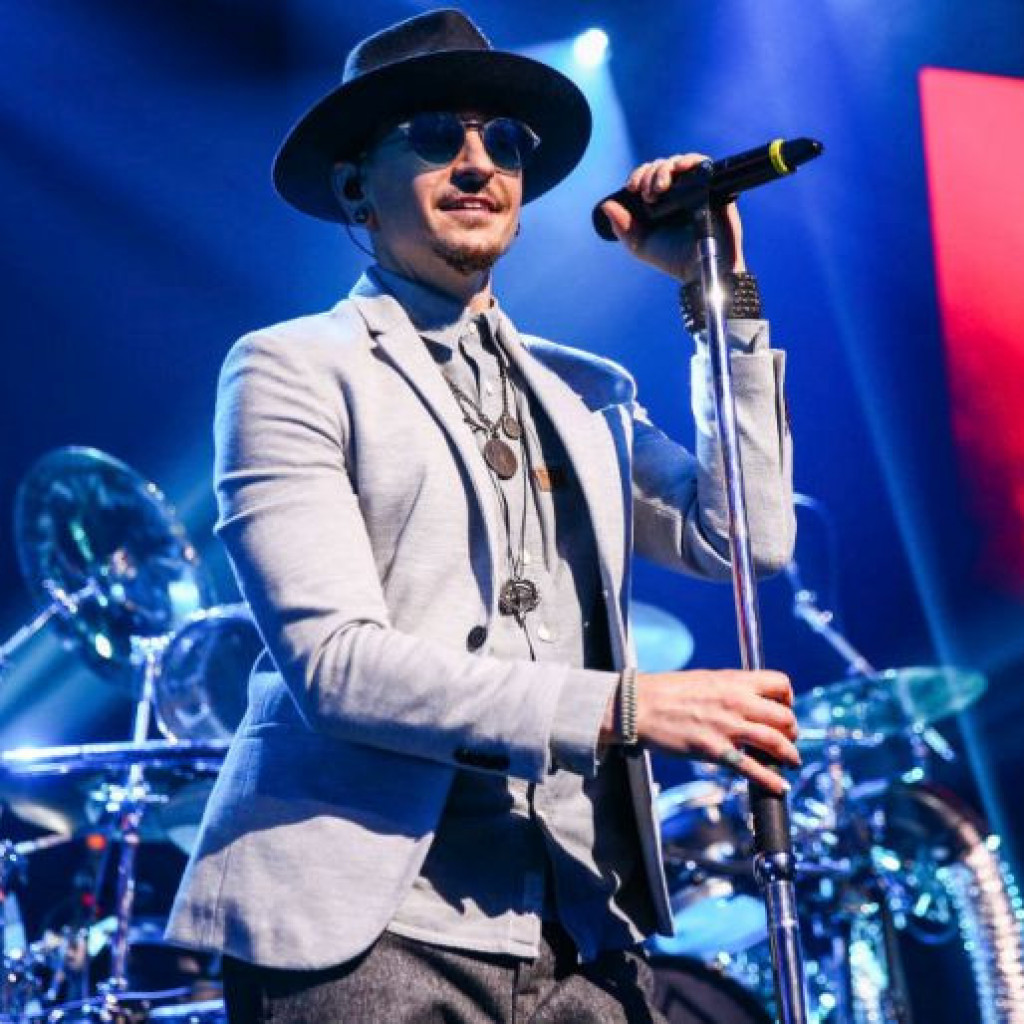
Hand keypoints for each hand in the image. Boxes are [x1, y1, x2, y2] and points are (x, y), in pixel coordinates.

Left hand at [600, 153, 745, 283]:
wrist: (699, 267)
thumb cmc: (672, 259)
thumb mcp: (641, 245)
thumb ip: (623, 227)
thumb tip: (606, 205)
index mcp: (660, 202)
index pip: (648, 176)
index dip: (638, 175)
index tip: (632, 187)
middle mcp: (678, 193)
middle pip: (662, 166)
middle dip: (650, 173)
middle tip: (648, 193)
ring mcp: (695, 189)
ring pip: (678, 163)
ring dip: (665, 168)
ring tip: (660, 187)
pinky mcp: (714, 187)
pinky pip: (703, 163)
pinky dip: (690, 160)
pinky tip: (680, 168)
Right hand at [603, 669, 798, 794]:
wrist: (639, 706)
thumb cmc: (666, 691)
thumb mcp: (705, 679)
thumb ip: (730, 689)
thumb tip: (747, 699)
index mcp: (733, 681)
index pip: (780, 684)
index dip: (788, 699)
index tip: (784, 709)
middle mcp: (736, 702)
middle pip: (784, 717)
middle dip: (792, 731)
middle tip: (788, 740)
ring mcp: (726, 727)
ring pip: (775, 742)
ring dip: (790, 755)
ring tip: (792, 762)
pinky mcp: (714, 750)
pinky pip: (752, 768)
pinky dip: (771, 780)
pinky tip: (780, 787)